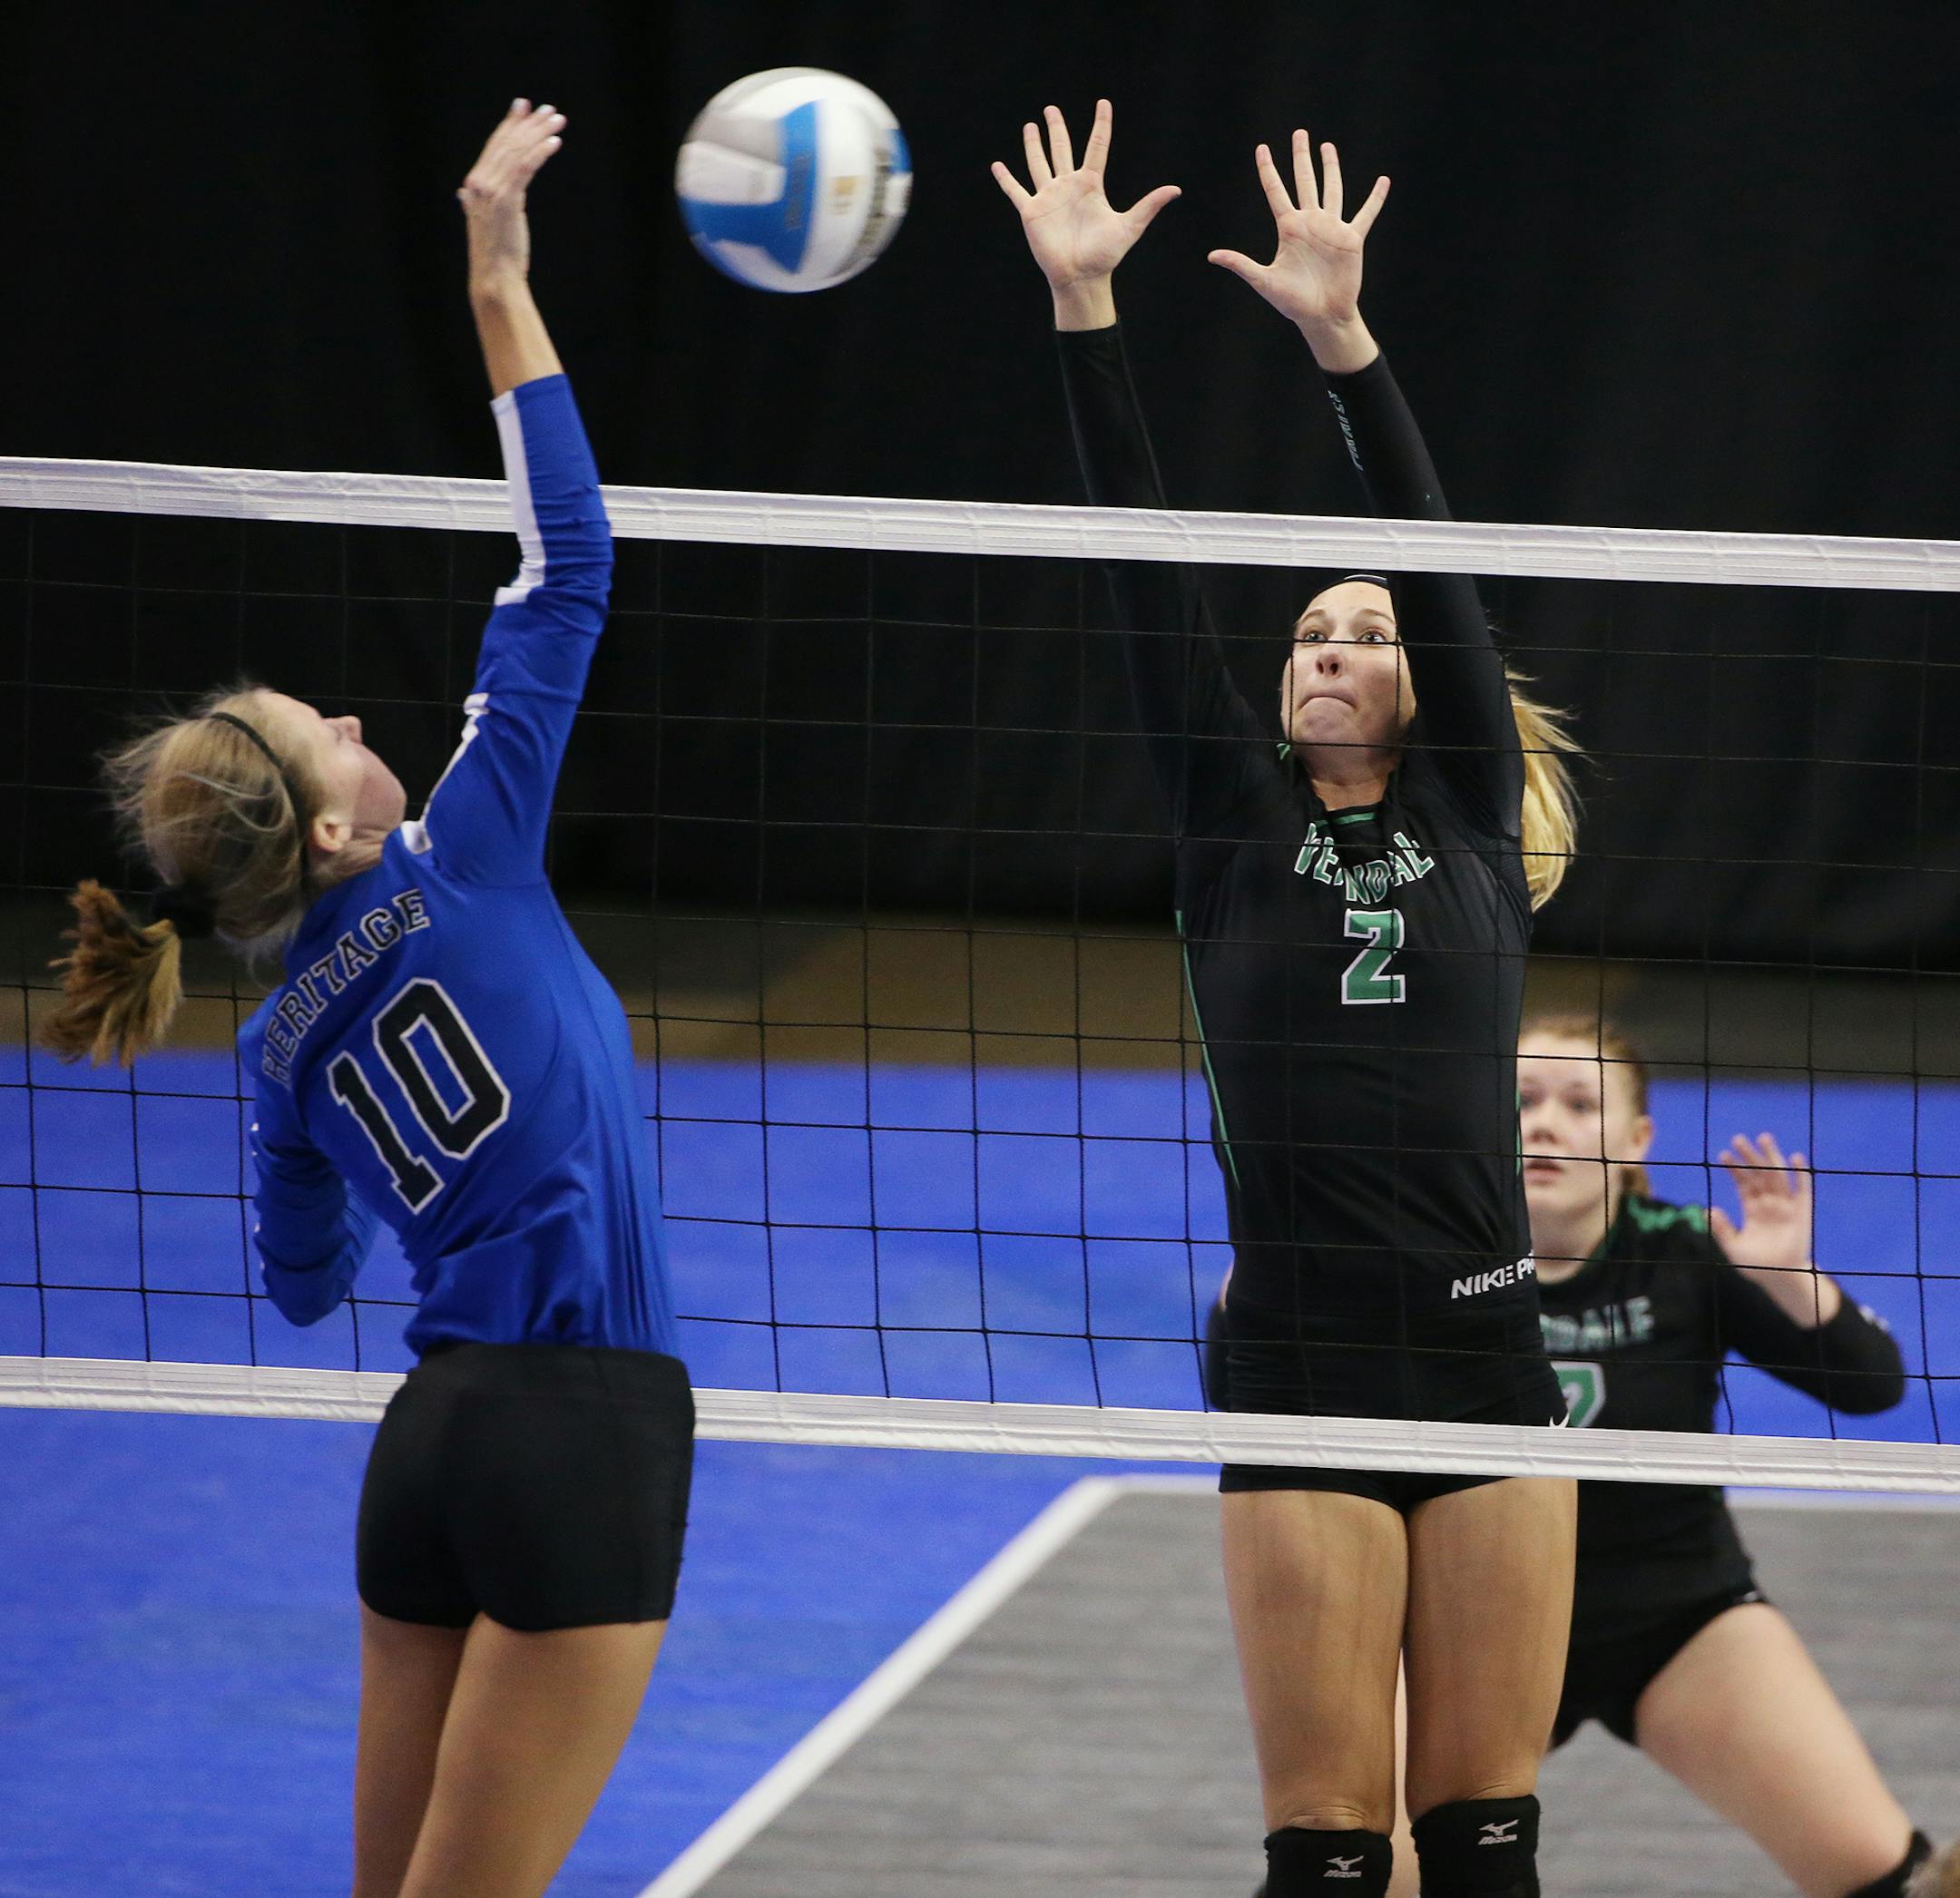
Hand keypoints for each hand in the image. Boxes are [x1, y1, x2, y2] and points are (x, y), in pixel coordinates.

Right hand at [459, 99, 564, 295]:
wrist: (495, 277)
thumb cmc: (495, 255)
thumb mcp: (484, 222)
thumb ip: (475, 203)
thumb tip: (463, 195)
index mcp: (474, 185)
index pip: (494, 146)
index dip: (509, 125)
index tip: (524, 108)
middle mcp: (479, 182)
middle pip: (507, 144)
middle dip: (528, 123)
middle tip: (549, 109)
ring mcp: (492, 191)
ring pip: (518, 152)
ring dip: (539, 133)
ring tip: (557, 120)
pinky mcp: (507, 200)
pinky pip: (525, 168)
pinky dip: (539, 152)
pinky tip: (553, 141)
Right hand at [991, 99, 1179, 323]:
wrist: (1081, 277)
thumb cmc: (1105, 255)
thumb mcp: (1130, 227)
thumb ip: (1149, 205)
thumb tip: (1176, 190)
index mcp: (1091, 185)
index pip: (1097, 146)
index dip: (1101, 124)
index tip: (1103, 102)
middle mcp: (1068, 186)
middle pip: (1061, 148)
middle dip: (1056, 128)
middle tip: (1051, 109)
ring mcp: (1049, 198)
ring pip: (1039, 163)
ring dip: (1034, 145)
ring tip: (1030, 125)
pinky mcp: (1032, 212)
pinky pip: (1016, 191)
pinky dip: (1006, 179)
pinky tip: (997, 165)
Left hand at [1208, 130, 1387, 354]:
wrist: (1321, 316)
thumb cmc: (1292, 302)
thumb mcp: (1264, 281)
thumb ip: (1241, 264)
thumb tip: (1211, 256)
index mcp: (1289, 228)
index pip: (1275, 191)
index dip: (1268, 169)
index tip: (1261, 148)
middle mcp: (1309, 223)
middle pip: (1304, 181)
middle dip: (1301, 157)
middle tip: (1300, 133)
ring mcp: (1331, 228)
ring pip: (1332, 189)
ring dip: (1331, 168)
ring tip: (1327, 146)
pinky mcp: (1351, 239)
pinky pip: (1366, 214)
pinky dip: (1375, 199)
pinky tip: (1383, 181)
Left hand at [1710, 1133, 1812, 1272]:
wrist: (1779, 1278)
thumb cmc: (1756, 1264)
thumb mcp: (1733, 1246)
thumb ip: (1721, 1229)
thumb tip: (1709, 1211)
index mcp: (1752, 1209)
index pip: (1742, 1183)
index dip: (1734, 1169)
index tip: (1723, 1154)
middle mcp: (1768, 1204)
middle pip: (1758, 1174)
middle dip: (1749, 1157)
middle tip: (1738, 1138)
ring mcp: (1786, 1207)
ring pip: (1777, 1176)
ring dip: (1771, 1157)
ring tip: (1764, 1138)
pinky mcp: (1802, 1213)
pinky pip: (1802, 1190)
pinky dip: (1800, 1174)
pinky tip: (1796, 1158)